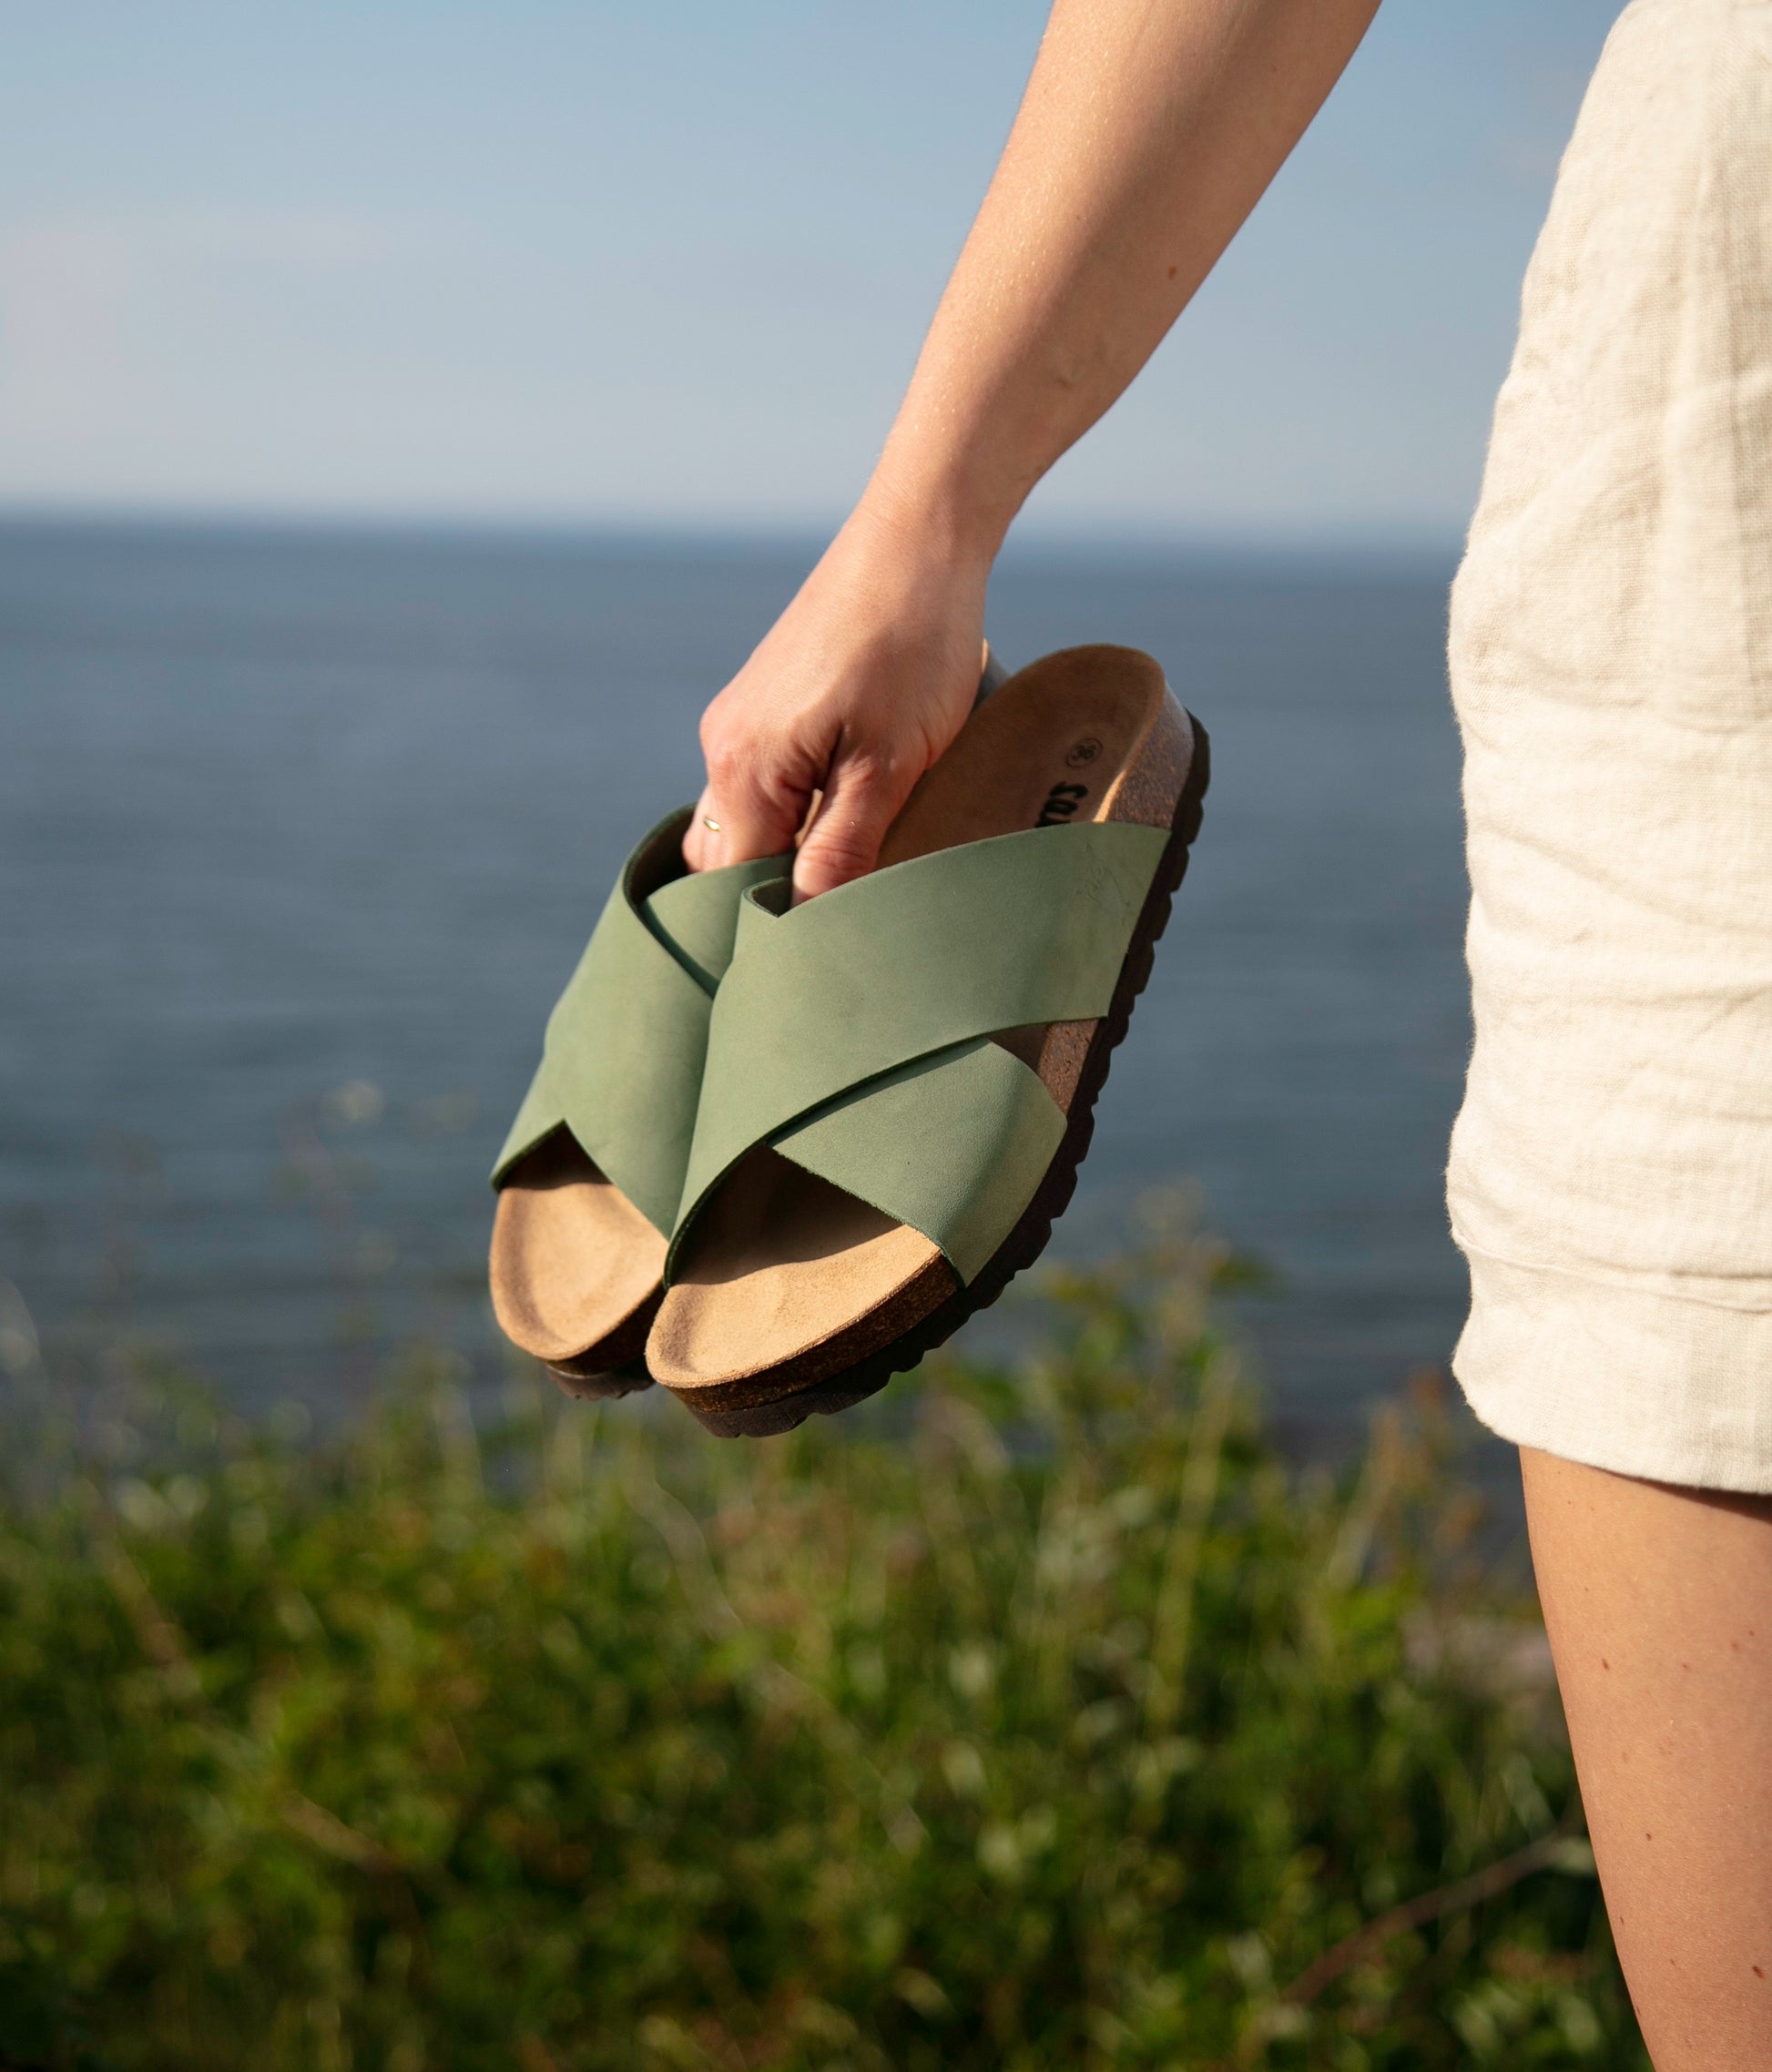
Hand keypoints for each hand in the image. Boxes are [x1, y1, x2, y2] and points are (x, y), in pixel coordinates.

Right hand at [683, 500, 989, 898]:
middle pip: (729, 861)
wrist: (919, 542)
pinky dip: (799, 816)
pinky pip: (769, 786)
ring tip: (853, 874)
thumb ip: (842, 850)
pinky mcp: (772, 705)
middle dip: (773, 898)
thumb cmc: (911, 647)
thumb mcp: (889, 764)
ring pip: (750, 824)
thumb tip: (804, 925)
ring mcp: (744, 723)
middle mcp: (725, 747)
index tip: (825, 956)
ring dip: (791, 855)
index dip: (773, 928)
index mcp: (742, 769)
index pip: (733, 887)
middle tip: (841, 927)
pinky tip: (851, 819)